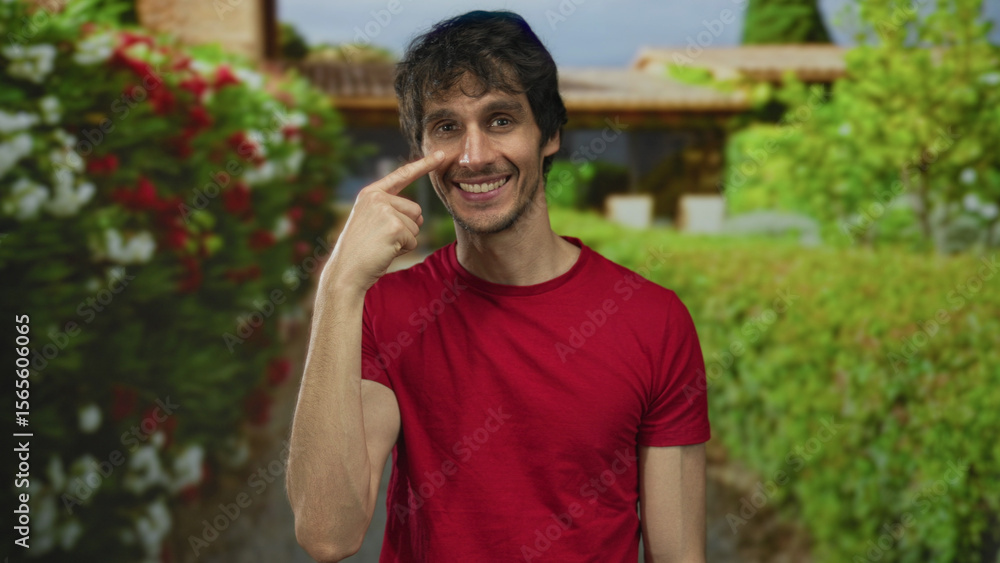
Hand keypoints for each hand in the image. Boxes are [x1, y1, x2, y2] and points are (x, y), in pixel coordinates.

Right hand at [319, 150, 445, 295]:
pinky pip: (414, 239)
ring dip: (405, 240)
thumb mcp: (371, 222)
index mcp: (370, 194)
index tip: (442, 155)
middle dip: (407, 229)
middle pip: (415, 210)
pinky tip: (385, 251)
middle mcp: (377, 197)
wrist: (346, 270)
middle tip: (383, 239)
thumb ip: (390, 211)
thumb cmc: (360, 251)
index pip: (402, 175)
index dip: (424, 165)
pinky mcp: (394, 226)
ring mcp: (385, 210)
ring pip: (416, 225)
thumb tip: (419, 215)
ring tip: (382, 245)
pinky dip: (404, 249)